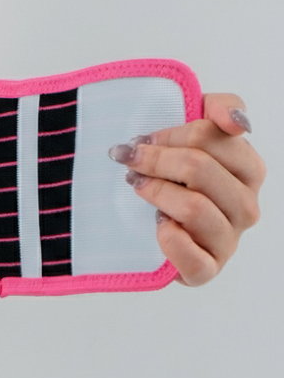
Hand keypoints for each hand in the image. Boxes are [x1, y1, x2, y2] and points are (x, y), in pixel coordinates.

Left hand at [108, 94, 264, 285]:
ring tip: (137, 188)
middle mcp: (246, 205)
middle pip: (200, 168)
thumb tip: (236, 121)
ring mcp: (228, 240)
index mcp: (248, 169)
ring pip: (194, 207)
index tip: (141, 139)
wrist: (151, 227)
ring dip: (156, 193)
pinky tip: (156, 225)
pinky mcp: (206, 270)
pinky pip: (191, 256)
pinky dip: (168, 238)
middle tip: (128, 160)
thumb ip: (218, 107)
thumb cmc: (173, 177)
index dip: (169, 135)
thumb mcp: (193, 130)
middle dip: (155, 160)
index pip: (212, 137)